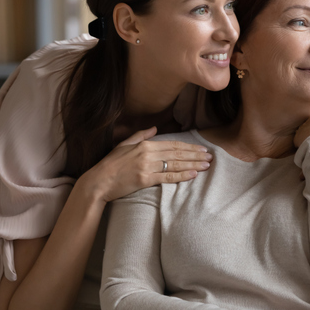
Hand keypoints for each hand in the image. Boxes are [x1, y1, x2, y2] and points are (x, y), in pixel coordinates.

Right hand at [80, 127, 212, 202]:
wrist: (98, 182)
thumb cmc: (110, 164)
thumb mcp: (124, 144)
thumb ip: (140, 135)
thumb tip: (154, 128)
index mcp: (144, 144)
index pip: (172, 144)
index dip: (189, 147)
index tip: (202, 149)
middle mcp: (147, 154)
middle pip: (177, 153)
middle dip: (195, 155)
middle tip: (210, 157)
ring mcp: (146, 167)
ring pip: (175, 164)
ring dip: (193, 165)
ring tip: (206, 165)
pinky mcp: (144, 180)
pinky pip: (167, 177)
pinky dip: (181, 176)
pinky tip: (193, 175)